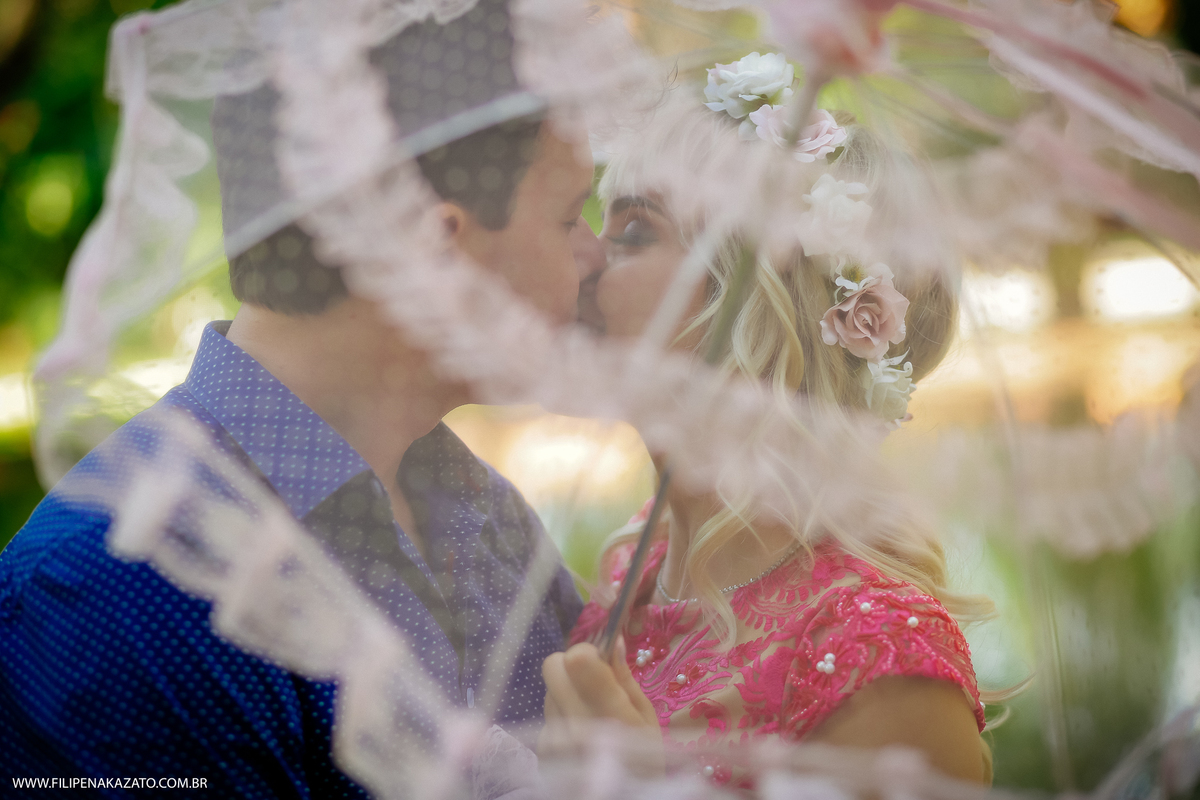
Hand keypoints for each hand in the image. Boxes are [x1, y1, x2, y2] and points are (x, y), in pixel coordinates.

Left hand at [539, 641, 662, 773]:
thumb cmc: (644, 761)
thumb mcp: (647, 719)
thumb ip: (624, 678)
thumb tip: (611, 640)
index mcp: (610, 712)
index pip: (576, 658)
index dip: (588, 653)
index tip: (602, 664)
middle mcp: (576, 723)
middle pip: (552, 665)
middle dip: (570, 666)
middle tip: (591, 684)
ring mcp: (554, 739)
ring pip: (548, 688)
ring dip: (565, 693)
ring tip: (588, 716)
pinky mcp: (542, 750)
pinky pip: (546, 714)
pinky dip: (560, 717)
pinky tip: (579, 737)